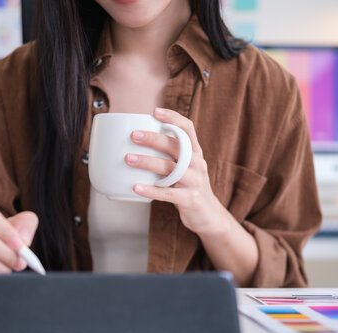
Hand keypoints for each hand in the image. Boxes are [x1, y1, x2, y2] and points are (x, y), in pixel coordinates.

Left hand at [125, 107, 227, 236]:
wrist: (208, 215)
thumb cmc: (190, 187)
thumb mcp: (186, 168)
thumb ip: (171, 155)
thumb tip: (139, 141)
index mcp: (195, 153)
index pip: (188, 129)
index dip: (173, 118)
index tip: (155, 112)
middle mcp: (197, 164)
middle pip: (176, 146)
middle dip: (154, 139)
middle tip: (134, 135)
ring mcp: (195, 182)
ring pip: (171, 168)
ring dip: (148, 162)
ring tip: (129, 159)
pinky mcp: (189, 199)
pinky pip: (168, 193)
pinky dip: (151, 190)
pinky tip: (136, 187)